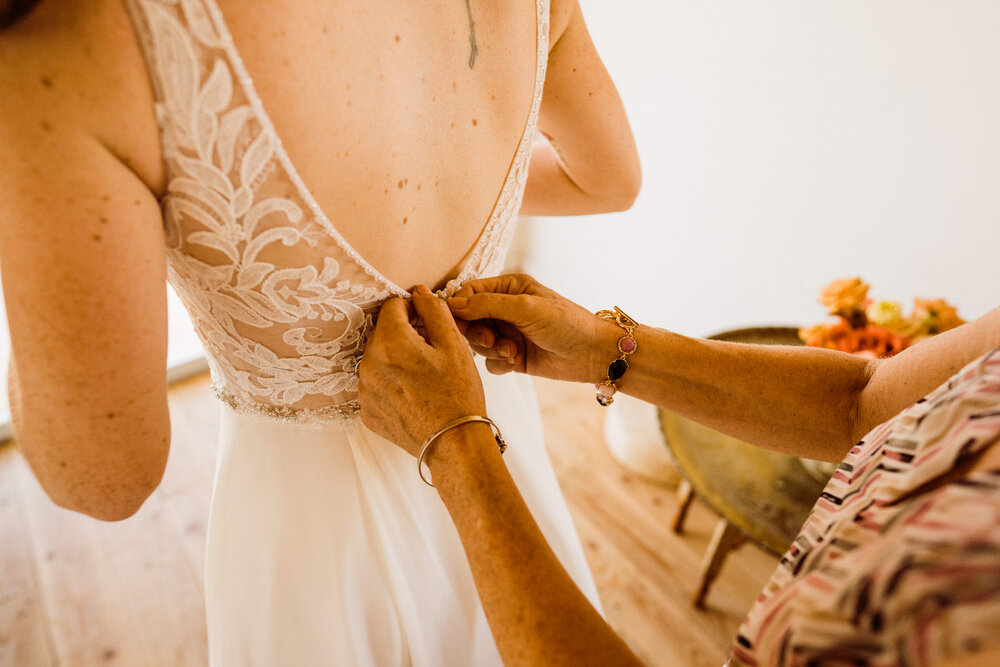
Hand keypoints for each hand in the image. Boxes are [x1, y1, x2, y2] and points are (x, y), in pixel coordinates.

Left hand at [358, 285, 487, 456]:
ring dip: (397, 359)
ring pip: (379, 359)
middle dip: (405, 334)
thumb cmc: (458, 395)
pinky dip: (391, 383)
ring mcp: (365, 391)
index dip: (413, 309)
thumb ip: (434, 310)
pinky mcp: (368, 411)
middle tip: (431, 352)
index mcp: (389, 343)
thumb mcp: (453, 345)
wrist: (453, 444)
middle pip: (383, 333)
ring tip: (424, 376)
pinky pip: (376, 385)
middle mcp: (368, 365)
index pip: (392, 306)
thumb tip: (419, 292)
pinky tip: (414, 394)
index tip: (428, 322)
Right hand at [446, 274, 615, 382]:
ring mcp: (509, 333)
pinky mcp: (513, 356)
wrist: (592, 354)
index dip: (459, 306)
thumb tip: (452, 304)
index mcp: (509, 288)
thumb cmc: (566, 323)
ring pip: (478, 342)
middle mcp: (506, 309)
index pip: (470, 292)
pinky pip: (490, 362)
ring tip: (510, 351)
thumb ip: (487, 304)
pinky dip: (498, 363)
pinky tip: (515, 361)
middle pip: (469, 319)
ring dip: (489, 349)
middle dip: (475, 331)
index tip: (457, 319)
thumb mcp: (525, 308)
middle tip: (489, 338)